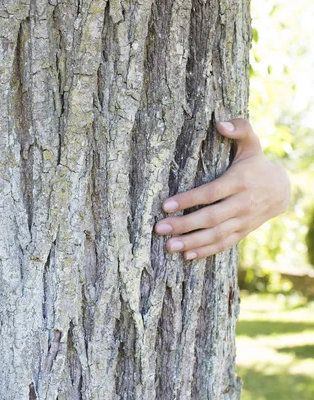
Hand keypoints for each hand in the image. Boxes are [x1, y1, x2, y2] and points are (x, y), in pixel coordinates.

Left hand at [154, 119, 289, 259]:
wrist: (283, 190)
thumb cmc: (256, 164)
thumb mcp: (251, 144)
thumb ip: (240, 129)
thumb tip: (220, 123)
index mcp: (240, 182)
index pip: (211, 193)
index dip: (188, 200)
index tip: (165, 205)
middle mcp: (242, 203)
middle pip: (211, 217)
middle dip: (184, 225)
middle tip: (159, 229)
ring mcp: (243, 221)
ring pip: (216, 235)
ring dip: (192, 242)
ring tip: (169, 246)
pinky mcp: (243, 232)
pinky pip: (224, 244)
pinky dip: (206, 251)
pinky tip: (187, 256)